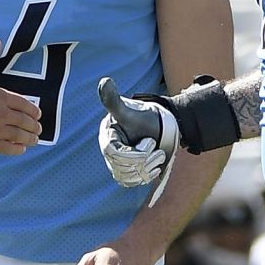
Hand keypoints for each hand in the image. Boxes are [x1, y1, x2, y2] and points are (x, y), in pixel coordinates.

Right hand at [0, 39, 41, 153]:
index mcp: (1, 97)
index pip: (24, 104)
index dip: (33, 110)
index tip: (38, 114)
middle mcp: (3, 115)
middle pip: (25, 121)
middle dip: (34, 125)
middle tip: (38, 129)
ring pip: (20, 136)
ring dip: (30, 138)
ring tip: (34, 140)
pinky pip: (8, 148)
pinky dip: (17, 149)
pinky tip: (21, 149)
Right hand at [97, 77, 178, 205]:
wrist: (159, 129)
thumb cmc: (145, 118)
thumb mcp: (131, 112)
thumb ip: (114, 100)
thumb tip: (104, 81)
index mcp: (107, 136)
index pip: (113, 153)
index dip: (133, 152)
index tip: (150, 142)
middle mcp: (108, 150)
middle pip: (122, 167)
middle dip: (145, 160)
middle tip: (158, 149)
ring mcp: (115, 163)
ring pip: (127, 177)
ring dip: (148, 169)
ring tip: (158, 157)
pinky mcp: (124, 173)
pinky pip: (130, 183)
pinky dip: (145, 177)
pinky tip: (155, 168)